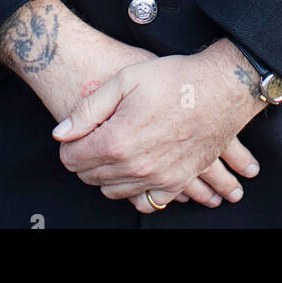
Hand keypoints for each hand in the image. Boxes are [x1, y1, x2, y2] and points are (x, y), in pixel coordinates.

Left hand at [52, 45, 265, 212]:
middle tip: (95, 136)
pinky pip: (147, 203)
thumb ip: (87, 110)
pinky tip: (136, 173)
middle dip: (85, 158)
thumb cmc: (174, 79)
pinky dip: (136, 192)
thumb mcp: (125, 80)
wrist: (221, 89)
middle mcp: (134, 168)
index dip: (69, 143)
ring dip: (107, 175)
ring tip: (115, 150)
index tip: (77, 132)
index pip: (72, 158)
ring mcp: (157, 179)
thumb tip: (60, 133)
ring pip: (114, 192)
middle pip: (91, 177)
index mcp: (116, 141)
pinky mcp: (177, 183)